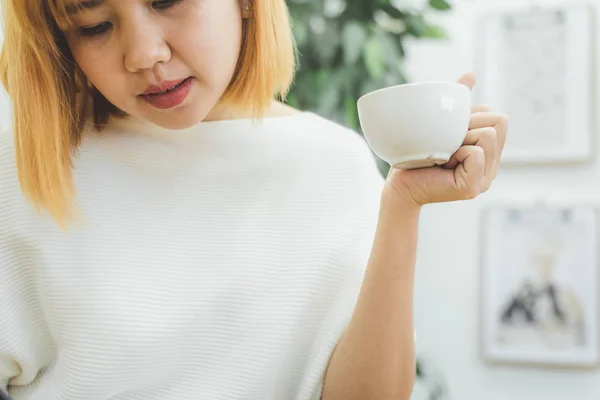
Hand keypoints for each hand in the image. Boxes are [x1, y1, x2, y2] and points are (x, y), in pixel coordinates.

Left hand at [383, 72, 507, 207]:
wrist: (399, 182)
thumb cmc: (418, 154)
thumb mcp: (443, 124)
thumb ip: (459, 102)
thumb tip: (471, 74)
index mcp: (489, 152)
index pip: (498, 117)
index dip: (472, 116)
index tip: (449, 134)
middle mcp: (492, 166)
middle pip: (499, 122)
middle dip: (468, 125)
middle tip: (445, 145)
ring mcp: (485, 179)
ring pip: (489, 134)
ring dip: (461, 138)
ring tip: (444, 155)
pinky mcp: (472, 188)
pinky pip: (476, 153)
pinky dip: (457, 152)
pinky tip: (443, 164)